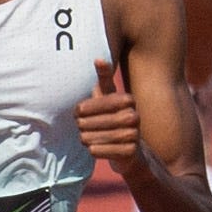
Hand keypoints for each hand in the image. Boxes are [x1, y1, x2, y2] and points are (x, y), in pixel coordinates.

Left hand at [76, 59, 142, 173]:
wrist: (131, 150)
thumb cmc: (113, 117)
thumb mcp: (108, 96)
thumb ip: (103, 77)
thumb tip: (98, 59)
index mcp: (127, 99)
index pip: (91, 104)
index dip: (81, 110)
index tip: (78, 113)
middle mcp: (133, 116)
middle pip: (89, 122)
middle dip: (81, 126)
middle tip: (81, 127)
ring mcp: (133, 135)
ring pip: (92, 137)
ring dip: (85, 138)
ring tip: (86, 137)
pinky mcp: (130, 152)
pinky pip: (98, 151)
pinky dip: (92, 150)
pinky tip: (95, 147)